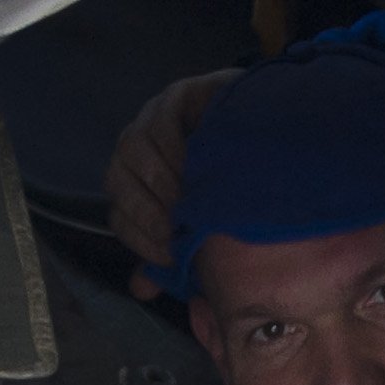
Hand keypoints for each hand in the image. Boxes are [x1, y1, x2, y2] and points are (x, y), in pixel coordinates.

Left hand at [107, 67, 239, 280]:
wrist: (266, 132)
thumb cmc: (231, 186)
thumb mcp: (204, 223)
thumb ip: (173, 253)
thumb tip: (140, 289)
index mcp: (134, 184)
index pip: (119, 216)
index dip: (140, 239)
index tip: (172, 256)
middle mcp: (133, 151)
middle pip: (118, 181)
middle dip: (148, 212)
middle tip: (180, 231)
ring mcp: (150, 118)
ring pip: (135, 150)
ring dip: (161, 181)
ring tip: (191, 202)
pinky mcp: (175, 95)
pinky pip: (161, 124)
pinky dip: (175, 149)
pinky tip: (197, 168)